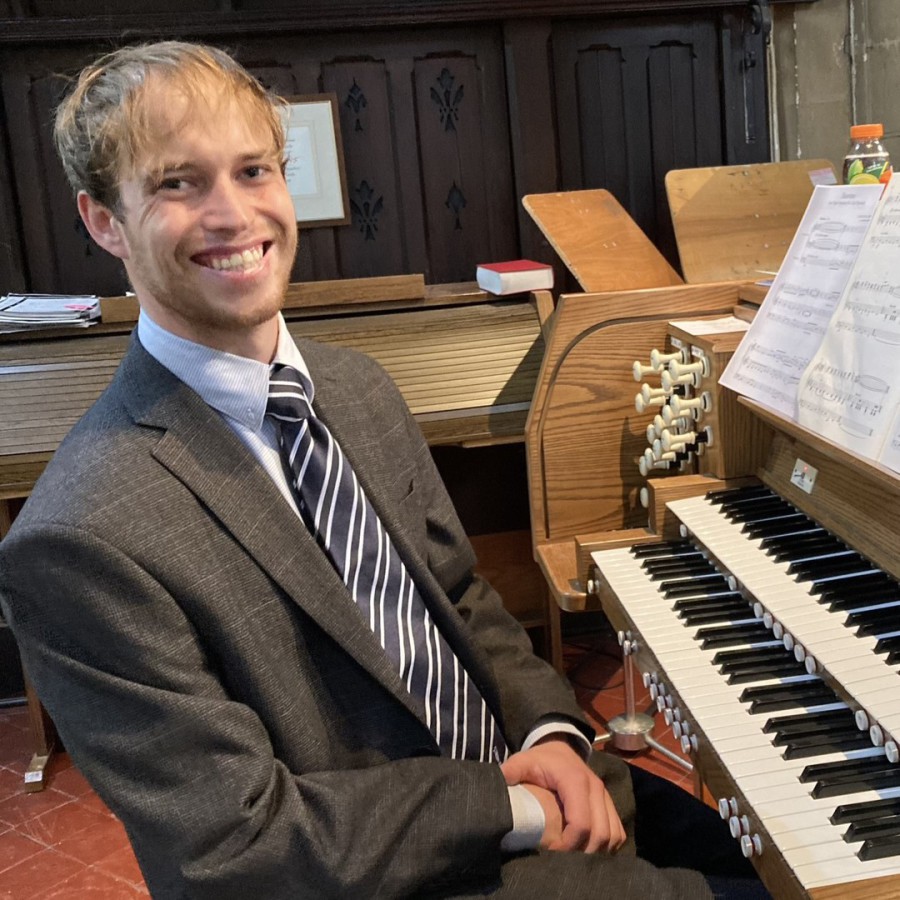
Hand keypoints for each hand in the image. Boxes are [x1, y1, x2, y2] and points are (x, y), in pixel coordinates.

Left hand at [501, 738, 625, 853]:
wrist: (560, 746)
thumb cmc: (541, 759)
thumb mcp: (523, 761)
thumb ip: (511, 771)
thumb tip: (498, 784)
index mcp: (575, 780)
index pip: (580, 822)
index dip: (567, 844)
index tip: (550, 853)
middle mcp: (596, 789)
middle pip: (600, 833)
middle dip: (583, 853)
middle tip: (562, 861)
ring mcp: (606, 797)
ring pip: (612, 836)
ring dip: (596, 852)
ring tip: (574, 858)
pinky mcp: (610, 804)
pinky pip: (618, 833)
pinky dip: (607, 846)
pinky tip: (589, 851)